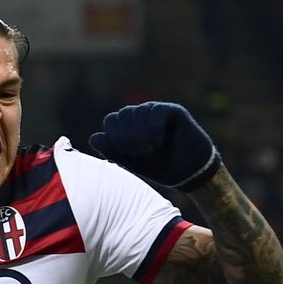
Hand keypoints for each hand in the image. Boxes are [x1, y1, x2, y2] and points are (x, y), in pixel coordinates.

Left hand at [89, 101, 221, 191]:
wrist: (188, 172)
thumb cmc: (160, 167)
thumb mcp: (131, 162)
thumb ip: (112, 150)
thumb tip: (94, 138)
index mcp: (128, 126)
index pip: (111, 121)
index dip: (115, 137)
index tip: (127, 154)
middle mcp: (141, 115)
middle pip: (121, 115)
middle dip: (127, 138)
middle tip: (141, 153)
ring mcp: (156, 111)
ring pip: (137, 112)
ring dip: (141, 135)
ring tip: (151, 150)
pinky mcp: (173, 111)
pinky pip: (156, 111)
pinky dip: (154, 128)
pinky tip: (159, 141)